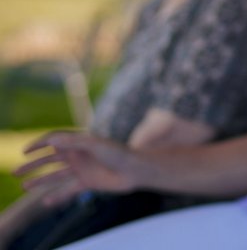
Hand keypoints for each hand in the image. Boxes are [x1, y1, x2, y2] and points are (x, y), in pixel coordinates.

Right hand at [14, 131, 136, 206]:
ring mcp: (82, 169)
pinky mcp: (88, 182)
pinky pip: (68, 190)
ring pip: (56, 175)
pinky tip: (45, 202)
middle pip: (50, 159)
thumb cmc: (117, 153)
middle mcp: (78, 154)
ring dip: (40, 180)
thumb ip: (73, 142)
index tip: (25, 151)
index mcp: (79, 142)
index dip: (39, 144)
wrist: (135, 169)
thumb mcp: (95, 145)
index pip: (54, 140)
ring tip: (23, 186)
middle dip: (33, 164)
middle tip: (15, 171)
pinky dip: (57, 196)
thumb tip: (51, 140)